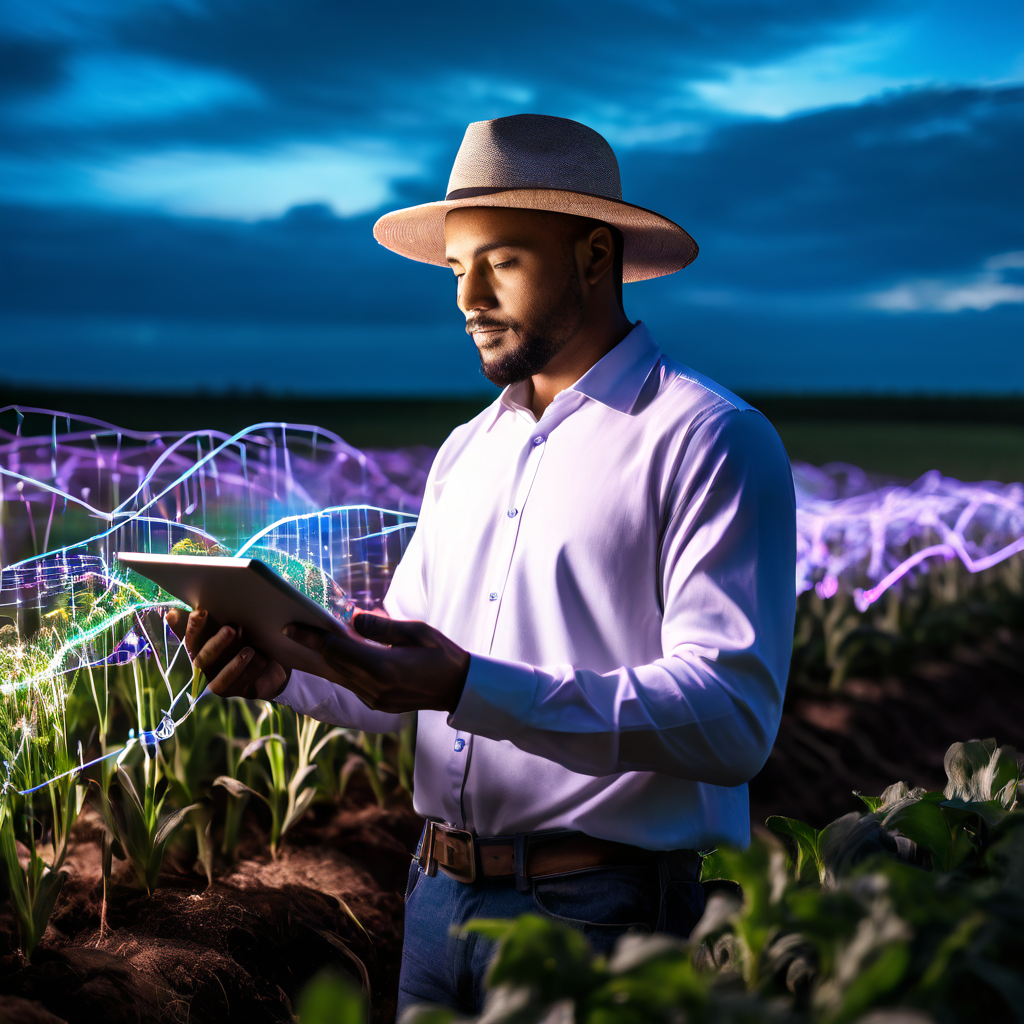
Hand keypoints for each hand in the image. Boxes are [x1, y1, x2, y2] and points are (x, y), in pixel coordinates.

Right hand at [166, 608, 290, 700]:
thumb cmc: (246, 641)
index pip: (190, 640)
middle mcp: (206, 669)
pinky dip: (255, 670)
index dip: (192, 628)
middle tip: (232, 628)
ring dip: (239, 661)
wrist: (274, 663)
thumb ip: (210, 621)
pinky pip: (245, 684)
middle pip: (202, 659)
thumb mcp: (232, 629)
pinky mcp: (240, 692)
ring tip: (252, 650)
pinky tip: (264, 661)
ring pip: (224, 675)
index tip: (200, 612)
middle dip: (217, 643)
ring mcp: (221, 683)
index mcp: (201, 650)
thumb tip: (172, 614)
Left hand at [283, 611, 469, 713]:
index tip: (289, 626)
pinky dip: (341, 668)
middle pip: (331, 664)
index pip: (335, 650)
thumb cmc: (442, 655)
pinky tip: (336, 655)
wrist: (460, 688)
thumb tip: (351, 619)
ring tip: (307, 640)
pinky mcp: (377, 704)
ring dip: (324, 659)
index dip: (311, 637)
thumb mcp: (417, 631)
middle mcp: (374, 688)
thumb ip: (382, 626)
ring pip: (338, 676)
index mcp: (383, 668)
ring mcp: (375, 700)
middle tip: (291, 629)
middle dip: (311, 647)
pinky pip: (350, 684)